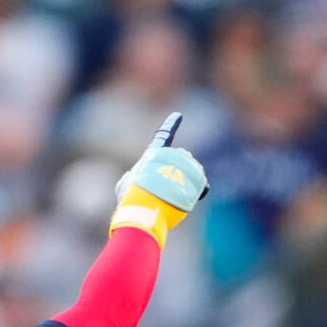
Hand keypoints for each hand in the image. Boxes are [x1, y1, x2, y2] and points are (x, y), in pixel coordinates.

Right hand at [110, 111, 207, 242]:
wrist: (145, 210)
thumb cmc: (131, 198)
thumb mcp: (124, 186)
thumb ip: (129, 179)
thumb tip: (132, 178)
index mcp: (152, 155)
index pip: (162, 136)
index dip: (171, 125)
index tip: (178, 115)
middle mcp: (170, 158)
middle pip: (181, 156)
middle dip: (181, 165)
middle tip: (175, 182)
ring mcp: (183, 169)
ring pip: (192, 168)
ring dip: (190, 177)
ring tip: (183, 192)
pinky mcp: (193, 184)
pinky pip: (201, 183)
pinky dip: (201, 188)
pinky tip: (199, 194)